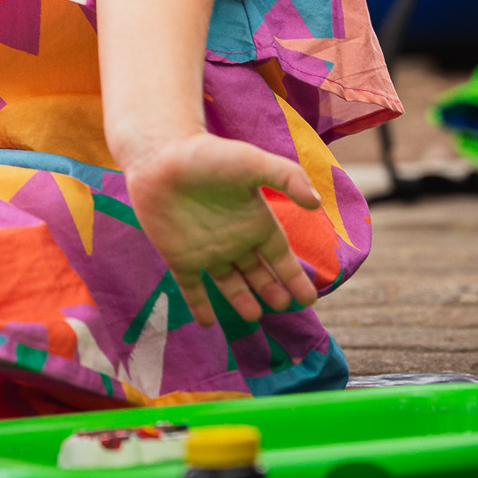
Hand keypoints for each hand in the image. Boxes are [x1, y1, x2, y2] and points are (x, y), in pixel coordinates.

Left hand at [126, 132, 320, 328]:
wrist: (160, 154)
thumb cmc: (209, 155)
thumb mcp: (253, 163)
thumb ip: (287, 177)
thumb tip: (317, 203)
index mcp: (254, 220)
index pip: (280, 256)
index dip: (294, 277)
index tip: (310, 299)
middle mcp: (233, 238)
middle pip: (258, 272)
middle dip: (271, 290)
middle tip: (284, 307)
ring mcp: (205, 249)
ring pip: (229, 283)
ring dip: (241, 300)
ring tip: (254, 316)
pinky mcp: (179, 256)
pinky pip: (191, 287)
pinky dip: (199, 305)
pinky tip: (207, 323)